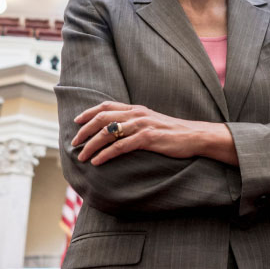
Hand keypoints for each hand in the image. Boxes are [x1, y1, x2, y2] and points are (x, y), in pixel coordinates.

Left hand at [71, 101, 206, 165]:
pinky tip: (97, 162)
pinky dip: (105, 154)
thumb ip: (136, 122)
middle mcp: (137, 114)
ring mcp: (142, 125)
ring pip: (108, 133)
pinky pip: (120, 146)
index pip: (107, 106)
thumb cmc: (173, 132)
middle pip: (102, 118)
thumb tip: (118, 131)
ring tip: (82, 156)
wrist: (195, 136)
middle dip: (85, 130)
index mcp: (137, 109)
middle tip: (74, 143)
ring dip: (91, 145)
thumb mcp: (152, 122)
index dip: (88, 112)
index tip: (76, 122)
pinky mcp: (148, 138)